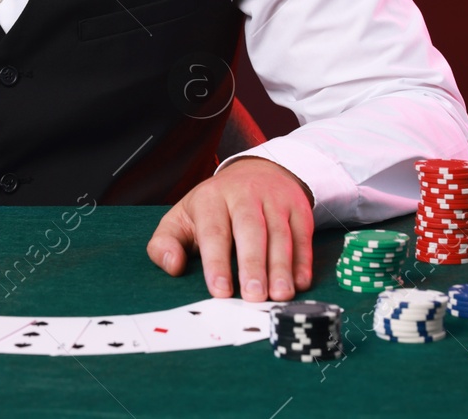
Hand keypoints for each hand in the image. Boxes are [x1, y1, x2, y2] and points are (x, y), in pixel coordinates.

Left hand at [146, 157, 313, 302]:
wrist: (256, 172)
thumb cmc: (213, 208)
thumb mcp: (182, 219)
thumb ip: (164, 244)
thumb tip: (173, 266)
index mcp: (211, 199)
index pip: (213, 231)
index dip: (217, 262)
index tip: (220, 291)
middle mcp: (244, 194)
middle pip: (250, 229)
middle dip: (252, 264)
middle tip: (254, 296)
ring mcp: (274, 199)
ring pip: (279, 233)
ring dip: (281, 266)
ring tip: (279, 295)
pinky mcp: (298, 207)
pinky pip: (303, 234)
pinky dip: (302, 259)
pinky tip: (299, 282)